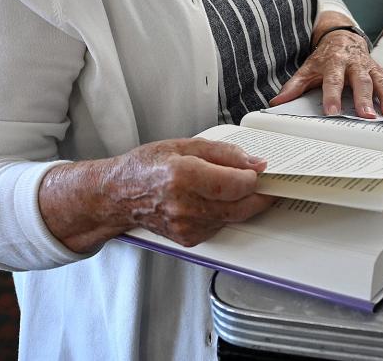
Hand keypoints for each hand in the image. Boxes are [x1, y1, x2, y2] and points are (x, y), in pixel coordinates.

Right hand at [108, 138, 271, 247]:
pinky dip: (224, 213)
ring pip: (233, 218)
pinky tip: (213, 200)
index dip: (254, 176)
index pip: (237, 183)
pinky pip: (220, 226)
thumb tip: (255, 163)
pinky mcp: (188, 239)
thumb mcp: (186, 145)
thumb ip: (225, 153)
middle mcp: (185, 205)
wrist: (119, 195)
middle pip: (241, 206)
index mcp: (184, 175)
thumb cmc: (148, 166)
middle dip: (258, 194)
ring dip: (241, 203)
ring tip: (232, 186)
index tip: (259, 169)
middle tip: (262, 182)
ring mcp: (186, 226)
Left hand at [272, 31, 382, 118]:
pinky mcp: (380, 70)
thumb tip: (277, 101)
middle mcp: (354, 63)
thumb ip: (294, 86)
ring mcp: (369, 66)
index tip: (332, 112)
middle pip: (360, 81)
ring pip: (380, 80)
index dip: (331, 96)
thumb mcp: (307, 69)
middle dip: (364, 99)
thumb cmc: (324, 57)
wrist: (342, 37)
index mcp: (334, 62)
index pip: (332, 81)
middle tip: (367, 116)